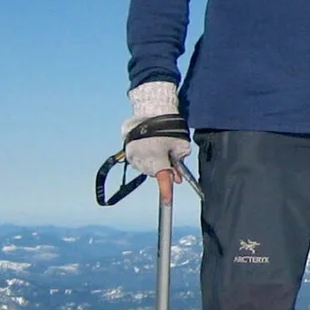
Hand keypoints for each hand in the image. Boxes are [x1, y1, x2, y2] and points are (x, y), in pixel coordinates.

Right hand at [121, 81, 190, 203]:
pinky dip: (146, 157)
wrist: (150, 109)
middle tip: (171, 161)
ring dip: (154, 163)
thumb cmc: (169, 126)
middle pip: (155, 173)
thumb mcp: (181, 144)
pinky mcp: (128, 150)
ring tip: (160, 147)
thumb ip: (179, 162)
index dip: (166, 191)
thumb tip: (176, 177)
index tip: (168, 201)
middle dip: (164, 170)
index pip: (162, 180)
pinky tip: (151, 146)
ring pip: (147, 166)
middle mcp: (142, 159)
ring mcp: (133, 155)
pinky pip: (139, 159)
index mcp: (156, 158)